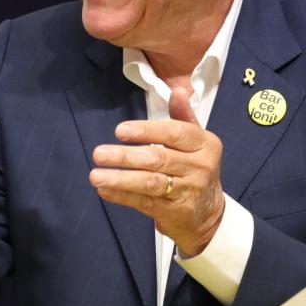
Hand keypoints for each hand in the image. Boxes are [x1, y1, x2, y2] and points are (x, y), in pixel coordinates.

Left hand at [90, 86, 224, 256]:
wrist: (209, 214)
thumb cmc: (195, 169)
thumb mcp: (197, 141)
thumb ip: (183, 117)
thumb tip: (178, 90)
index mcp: (205, 144)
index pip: (175, 133)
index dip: (147, 131)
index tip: (119, 131)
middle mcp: (200, 167)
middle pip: (159, 159)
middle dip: (126, 156)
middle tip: (98, 153)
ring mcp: (188, 191)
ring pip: (150, 183)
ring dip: (120, 179)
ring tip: (95, 175)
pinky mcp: (176, 212)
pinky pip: (145, 203)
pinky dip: (123, 196)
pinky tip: (105, 190)